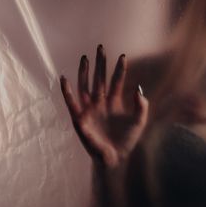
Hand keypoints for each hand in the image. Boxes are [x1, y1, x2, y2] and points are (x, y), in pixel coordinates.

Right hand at [60, 45, 148, 167]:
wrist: (115, 158)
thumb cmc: (126, 140)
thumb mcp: (139, 121)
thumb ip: (141, 105)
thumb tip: (138, 89)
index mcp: (114, 103)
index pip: (117, 81)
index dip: (119, 69)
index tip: (123, 56)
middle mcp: (101, 103)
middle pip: (99, 79)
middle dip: (100, 64)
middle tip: (101, 47)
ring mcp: (90, 110)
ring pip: (85, 86)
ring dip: (85, 72)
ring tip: (85, 58)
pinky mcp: (80, 119)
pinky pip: (71, 103)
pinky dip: (66, 91)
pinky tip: (64, 78)